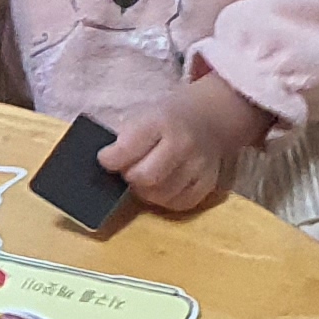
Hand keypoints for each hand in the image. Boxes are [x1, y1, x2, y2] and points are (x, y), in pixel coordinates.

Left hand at [99, 71, 269, 214]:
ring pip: (161, 195)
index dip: (109, 159)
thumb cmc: (169, 118)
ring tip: (144, 178)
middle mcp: (182, 144)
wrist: (213, 118)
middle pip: (145, 177)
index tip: (105, 159)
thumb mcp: (145, 115)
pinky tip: (161, 187)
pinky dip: (165, 199)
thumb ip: (125, 137)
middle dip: (129, 178)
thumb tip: (105, 164)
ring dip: (145, 191)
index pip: (127, 149)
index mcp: (161, 121)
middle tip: (127, 171)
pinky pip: (180, 203)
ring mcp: (199, 166)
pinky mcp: (209, 184)